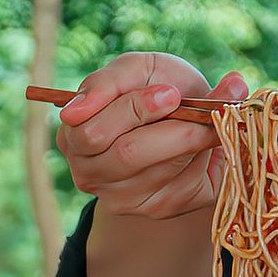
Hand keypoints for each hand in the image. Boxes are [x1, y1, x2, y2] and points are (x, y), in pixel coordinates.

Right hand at [56, 52, 246, 218]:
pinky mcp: (158, 207)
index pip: (92, 132)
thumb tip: (97, 108)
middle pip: (126, 154)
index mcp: (74, 136)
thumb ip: (120, 80)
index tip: (171, 93)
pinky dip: (200, 159)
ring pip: (158, 171)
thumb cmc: (158, 87)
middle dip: (169, 128)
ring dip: (189, 141)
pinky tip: (202, 145)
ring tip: (203, 121)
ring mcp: (121, 198)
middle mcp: (89, 174)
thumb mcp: (140, 69)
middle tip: (195, 110)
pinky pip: (182, 185)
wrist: (191, 119)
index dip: (135, 110)